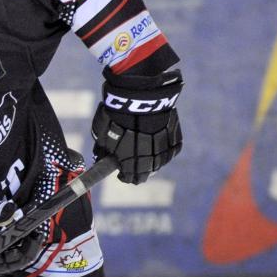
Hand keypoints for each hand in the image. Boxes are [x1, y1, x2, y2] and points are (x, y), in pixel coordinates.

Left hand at [92, 69, 182, 183]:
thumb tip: (100, 157)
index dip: (125, 176)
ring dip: (152, 159)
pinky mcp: (176, 137)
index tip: (121, 172)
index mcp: (132, 164)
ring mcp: (165, 149)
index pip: (131, 179)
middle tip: (132, 162)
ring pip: (160, 161)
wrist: (140, 97)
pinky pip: (171, 148)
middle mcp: (151, 160)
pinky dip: (164, 148)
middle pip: (147, 173)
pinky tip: (157, 142)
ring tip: (144, 150)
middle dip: (138, 169)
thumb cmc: (117, 117)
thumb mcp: (102, 135)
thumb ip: (102, 150)